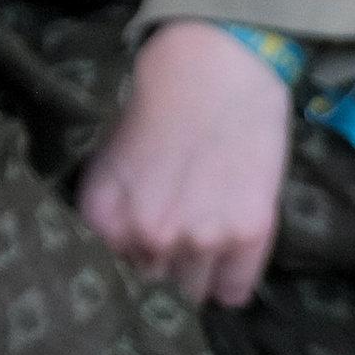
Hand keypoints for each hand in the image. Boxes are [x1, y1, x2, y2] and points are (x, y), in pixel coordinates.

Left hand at [77, 19, 292, 305]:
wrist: (220, 60)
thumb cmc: (160, 96)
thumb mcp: (110, 154)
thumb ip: (109, 210)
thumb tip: (120, 256)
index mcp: (107, 216)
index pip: (111, 274)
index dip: (127, 260)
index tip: (140, 246)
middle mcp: (150, 235)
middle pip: (152, 288)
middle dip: (161, 269)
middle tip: (177, 236)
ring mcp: (202, 238)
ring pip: (193, 294)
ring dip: (197, 275)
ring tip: (204, 240)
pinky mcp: (248, 234)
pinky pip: (234, 290)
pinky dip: (230, 282)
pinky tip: (228, 255)